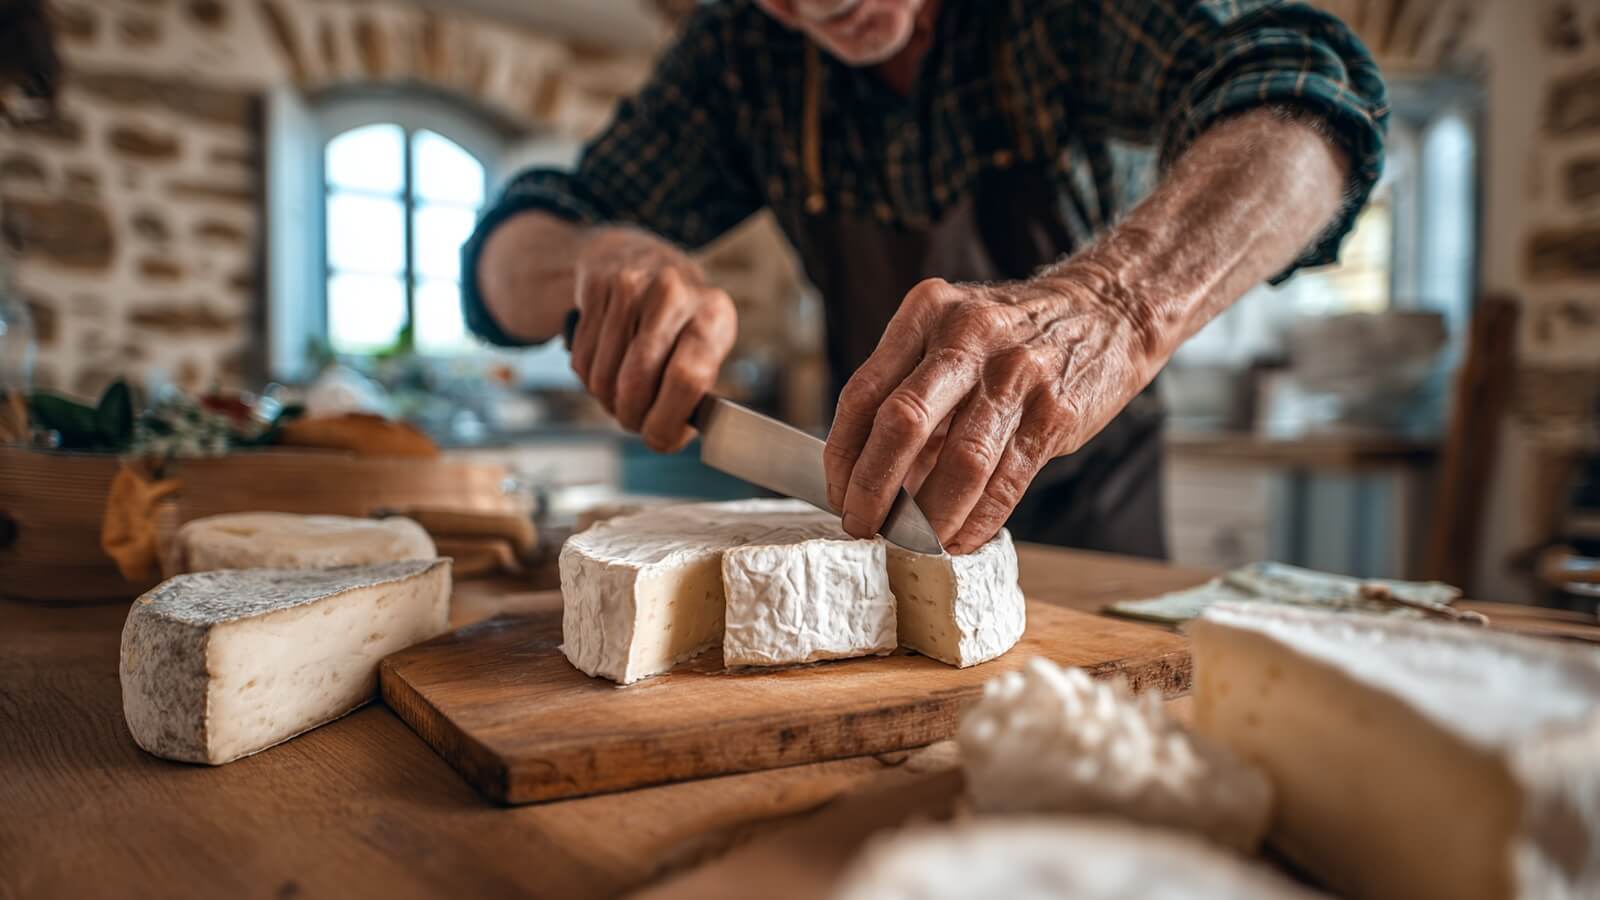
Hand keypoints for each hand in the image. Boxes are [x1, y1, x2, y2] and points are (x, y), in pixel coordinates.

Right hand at [568, 227, 736, 452]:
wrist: (636, 255)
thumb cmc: (677, 317)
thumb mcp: (703, 344)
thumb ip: (695, 392)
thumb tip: (667, 437)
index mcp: (712, 314)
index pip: (687, 379)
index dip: (667, 421)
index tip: (659, 440)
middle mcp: (673, 294)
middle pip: (637, 383)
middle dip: (632, 417)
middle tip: (635, 422)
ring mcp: (630, 286)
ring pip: (603, 377)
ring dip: (608, 401)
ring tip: (622, 393)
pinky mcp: (595, 286)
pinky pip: (581, 360)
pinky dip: (589, 379)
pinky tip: (606, 365)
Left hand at [824, 275, 1155, 553]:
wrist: (1106, 311)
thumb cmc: (1012, 333)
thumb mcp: (952, 333)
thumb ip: (911, 388)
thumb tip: (866, 474)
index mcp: (927, 312)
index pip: (863, 394)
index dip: (843, 456)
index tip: (837, 495)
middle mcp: (968, 335)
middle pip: (902, 424)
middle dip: (873, 489)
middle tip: (862, 527)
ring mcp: (1017, 373)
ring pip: (959, 462)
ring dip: (928, 517)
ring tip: (911, 543)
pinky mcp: (1055, 412)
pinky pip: (1006, 482)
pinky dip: (977, 521)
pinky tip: (959, 540)